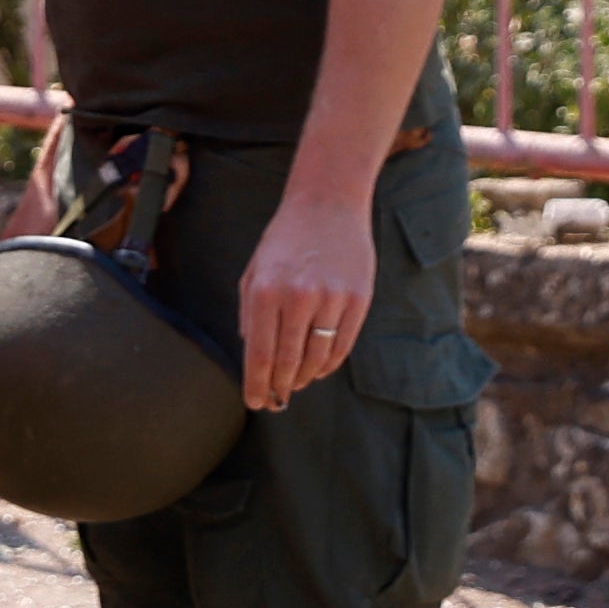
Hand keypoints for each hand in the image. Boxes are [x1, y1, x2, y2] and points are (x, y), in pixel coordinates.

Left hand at [235, 184, 375, 411]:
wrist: (326, 205)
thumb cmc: (284, 240)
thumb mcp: (254, 271)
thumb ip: (250, 314)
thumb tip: (253, 354)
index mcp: (264, 291)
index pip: (260, 354)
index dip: (257, 384)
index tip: (254, 402)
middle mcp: (298, 298)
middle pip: (288, 361)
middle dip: (280, 387)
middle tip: (276, 400)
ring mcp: (331, 299)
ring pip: (317, 358)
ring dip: (305, 377)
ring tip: (296, 384)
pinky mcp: (358, 300)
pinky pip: (342, 345)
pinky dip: (329, 363)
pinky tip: (319, 369)